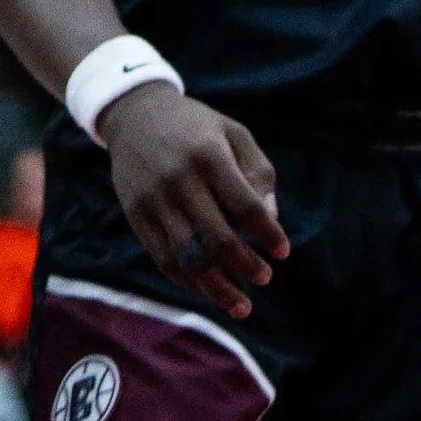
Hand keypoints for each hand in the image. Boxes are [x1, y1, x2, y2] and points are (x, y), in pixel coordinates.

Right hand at [96, 86, 286, 320]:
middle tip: (265, 279)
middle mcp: (180, 180)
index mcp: (210, 155)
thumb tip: (271, 218)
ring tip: (242, 305)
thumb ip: (258, 170)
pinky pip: (164, 259)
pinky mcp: (137, 218)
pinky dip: (189, 281)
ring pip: (189, 257)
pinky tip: (209, 290)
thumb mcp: (233, 132)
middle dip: (245, 265)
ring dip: (217, 287)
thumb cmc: (196, 127)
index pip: (245, 204)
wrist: (136, 115)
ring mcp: (155, 201)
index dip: (267, 233)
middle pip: (217, 237)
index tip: (284, 253)